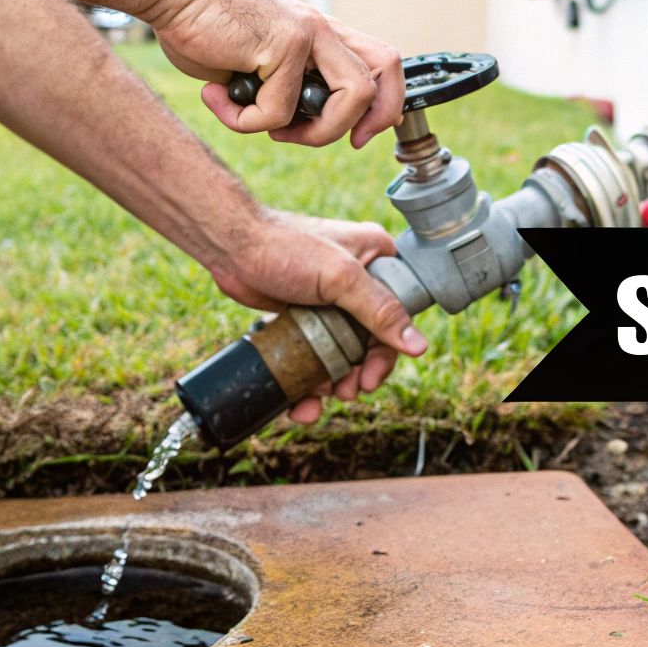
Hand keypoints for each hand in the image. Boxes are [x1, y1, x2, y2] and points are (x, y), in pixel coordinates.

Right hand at [147, 0, 404, 148]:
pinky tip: (215, 97)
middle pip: (381, 80)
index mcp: (322, 34)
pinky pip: (277, 111)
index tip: (356, 136)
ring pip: (349, 99)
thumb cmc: (204, 27)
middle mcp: (323, 30)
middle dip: (361, 124)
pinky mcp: (283, 42)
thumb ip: (285, 86)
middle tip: (318, 138)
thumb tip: (296, 125)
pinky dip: (242, 120)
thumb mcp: (258, 60)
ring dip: (310, 133)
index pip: (382, 65)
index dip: (383, 106)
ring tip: (264, 127)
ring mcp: (308, 33)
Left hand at [205, 210, 423, 423]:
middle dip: (357, 373)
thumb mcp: (340, 278)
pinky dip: (308, 378)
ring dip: (331, 382)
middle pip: (370, 339)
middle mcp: (357, 280)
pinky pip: (315, 353)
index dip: (387, 352)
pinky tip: (298, 400)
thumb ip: (380, 311)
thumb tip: (417, 346)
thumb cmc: (284, 246)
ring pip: (341, 352)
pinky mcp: (305, 315)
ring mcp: (330, 300)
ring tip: (316, 399)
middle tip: (346, 393)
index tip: (370, 377)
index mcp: (377, 259)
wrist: (230, 246)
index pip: (397, 314)